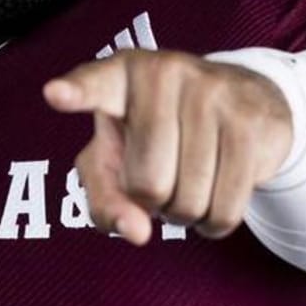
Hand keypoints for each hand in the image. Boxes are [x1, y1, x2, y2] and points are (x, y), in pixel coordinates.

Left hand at [43, 49, 293, 245]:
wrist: (244, 102)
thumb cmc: (160, 134)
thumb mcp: (116, 160)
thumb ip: (106, 200)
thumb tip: (137, 231)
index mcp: (119, 75)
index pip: (94, 85)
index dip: (76, 92)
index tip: (55, 94)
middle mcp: (164, 73)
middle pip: (147, 183)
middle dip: (153, 202)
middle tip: (162, 176)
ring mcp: (212, 92)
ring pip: (189, 201)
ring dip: (186, 213)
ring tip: (189, 180)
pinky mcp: (251, 121)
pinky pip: (225, 208)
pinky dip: (214, 223)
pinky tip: (214, 197)